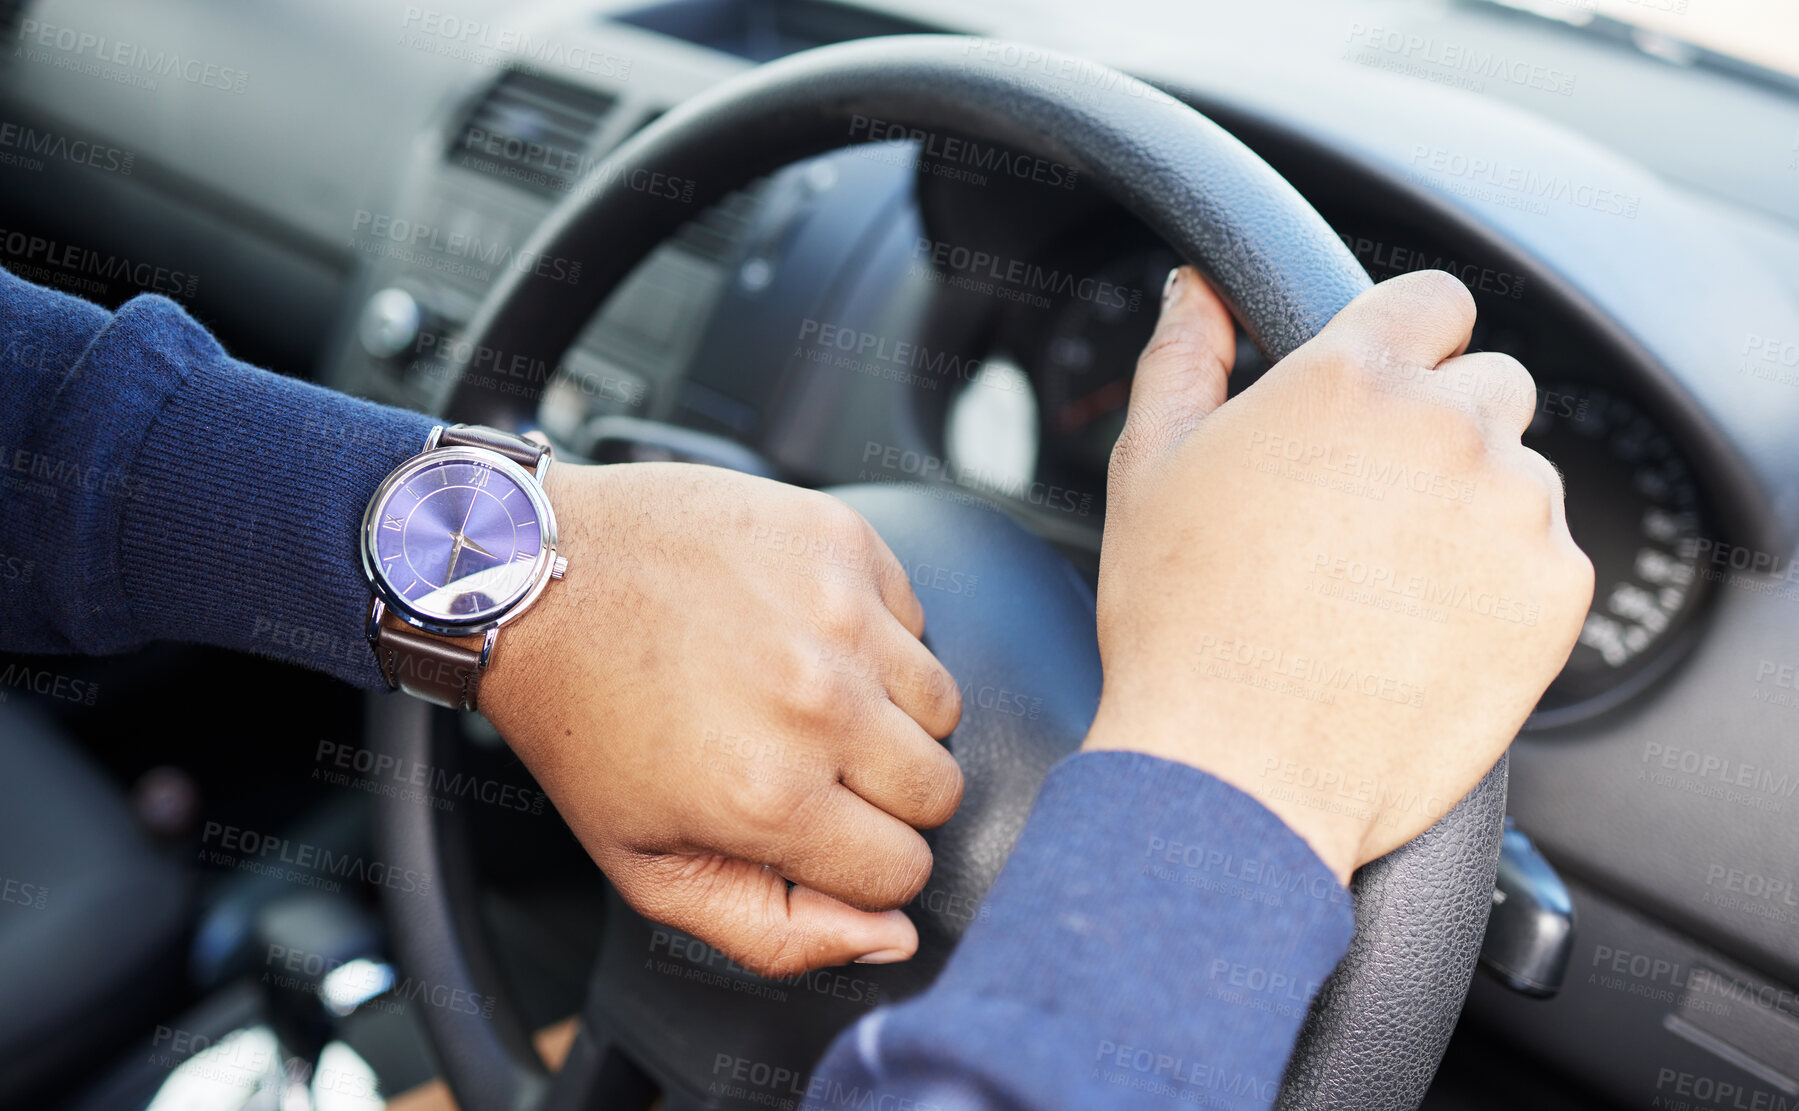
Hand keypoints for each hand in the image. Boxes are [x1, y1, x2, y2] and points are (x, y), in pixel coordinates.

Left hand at [480, 462, 963, 975]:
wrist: (538, 577)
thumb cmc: (584, 723)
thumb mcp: (650, 869)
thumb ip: (778, 934)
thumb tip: (892, 937)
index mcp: (768, 797)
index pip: (904, 870)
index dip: (860, 864)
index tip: (813, 831)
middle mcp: (817, 705)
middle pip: (939, 791)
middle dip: (883, 796)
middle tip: (806, 763)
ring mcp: (838, 615)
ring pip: (944, 707)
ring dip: (889, 714)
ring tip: (802, 696)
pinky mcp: (844, 543)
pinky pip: (917, 620)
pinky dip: (874, 636)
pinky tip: (796, 632)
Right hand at [1083, 267, 1592, 882]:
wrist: (1238, 771)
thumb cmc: (1180, 624)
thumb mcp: (1148, 468)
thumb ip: (1183, 355)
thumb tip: (1199, 289)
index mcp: (1349, 379)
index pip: (1437, 299)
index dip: (1409, 343)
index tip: (1388, 392)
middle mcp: (1446, 426)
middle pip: (1492, 384)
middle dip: (1442, 431)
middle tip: (1371, 512)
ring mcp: (1513, 508)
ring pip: (1522, 475)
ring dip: (1475, 510)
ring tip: (1390, 586)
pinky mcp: (1555, 592)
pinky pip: (1549, 558)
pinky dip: (1503, 586)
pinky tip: (1425, 630)